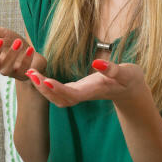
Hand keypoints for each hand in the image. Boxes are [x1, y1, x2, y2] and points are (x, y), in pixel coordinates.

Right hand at [0, 21, 45, 80]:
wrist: (30, 51)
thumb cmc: (12, 42)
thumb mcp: (1, 33)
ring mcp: (9, 71)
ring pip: (5, 69)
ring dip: (11, 55)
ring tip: (18, 42)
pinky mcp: (22, 74)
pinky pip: (22, 70)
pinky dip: (26, 59)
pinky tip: (30, 49)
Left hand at [25, 59, 147, 107]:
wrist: (131, 90)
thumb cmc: (129, 80)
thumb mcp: (126, 72)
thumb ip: (112, 70)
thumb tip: (97, 63)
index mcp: (93, 91)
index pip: (72, 94)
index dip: (57, 89)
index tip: (44, 81)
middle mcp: (83, 95)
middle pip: (60, 98)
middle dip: (44, 89)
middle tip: (30, 73)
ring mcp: (79, 94)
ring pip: (57, 97)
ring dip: (42, 87)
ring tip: (30, 73)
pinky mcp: (76, 90)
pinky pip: (57, 92)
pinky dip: (46, 85)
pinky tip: (37, 74)